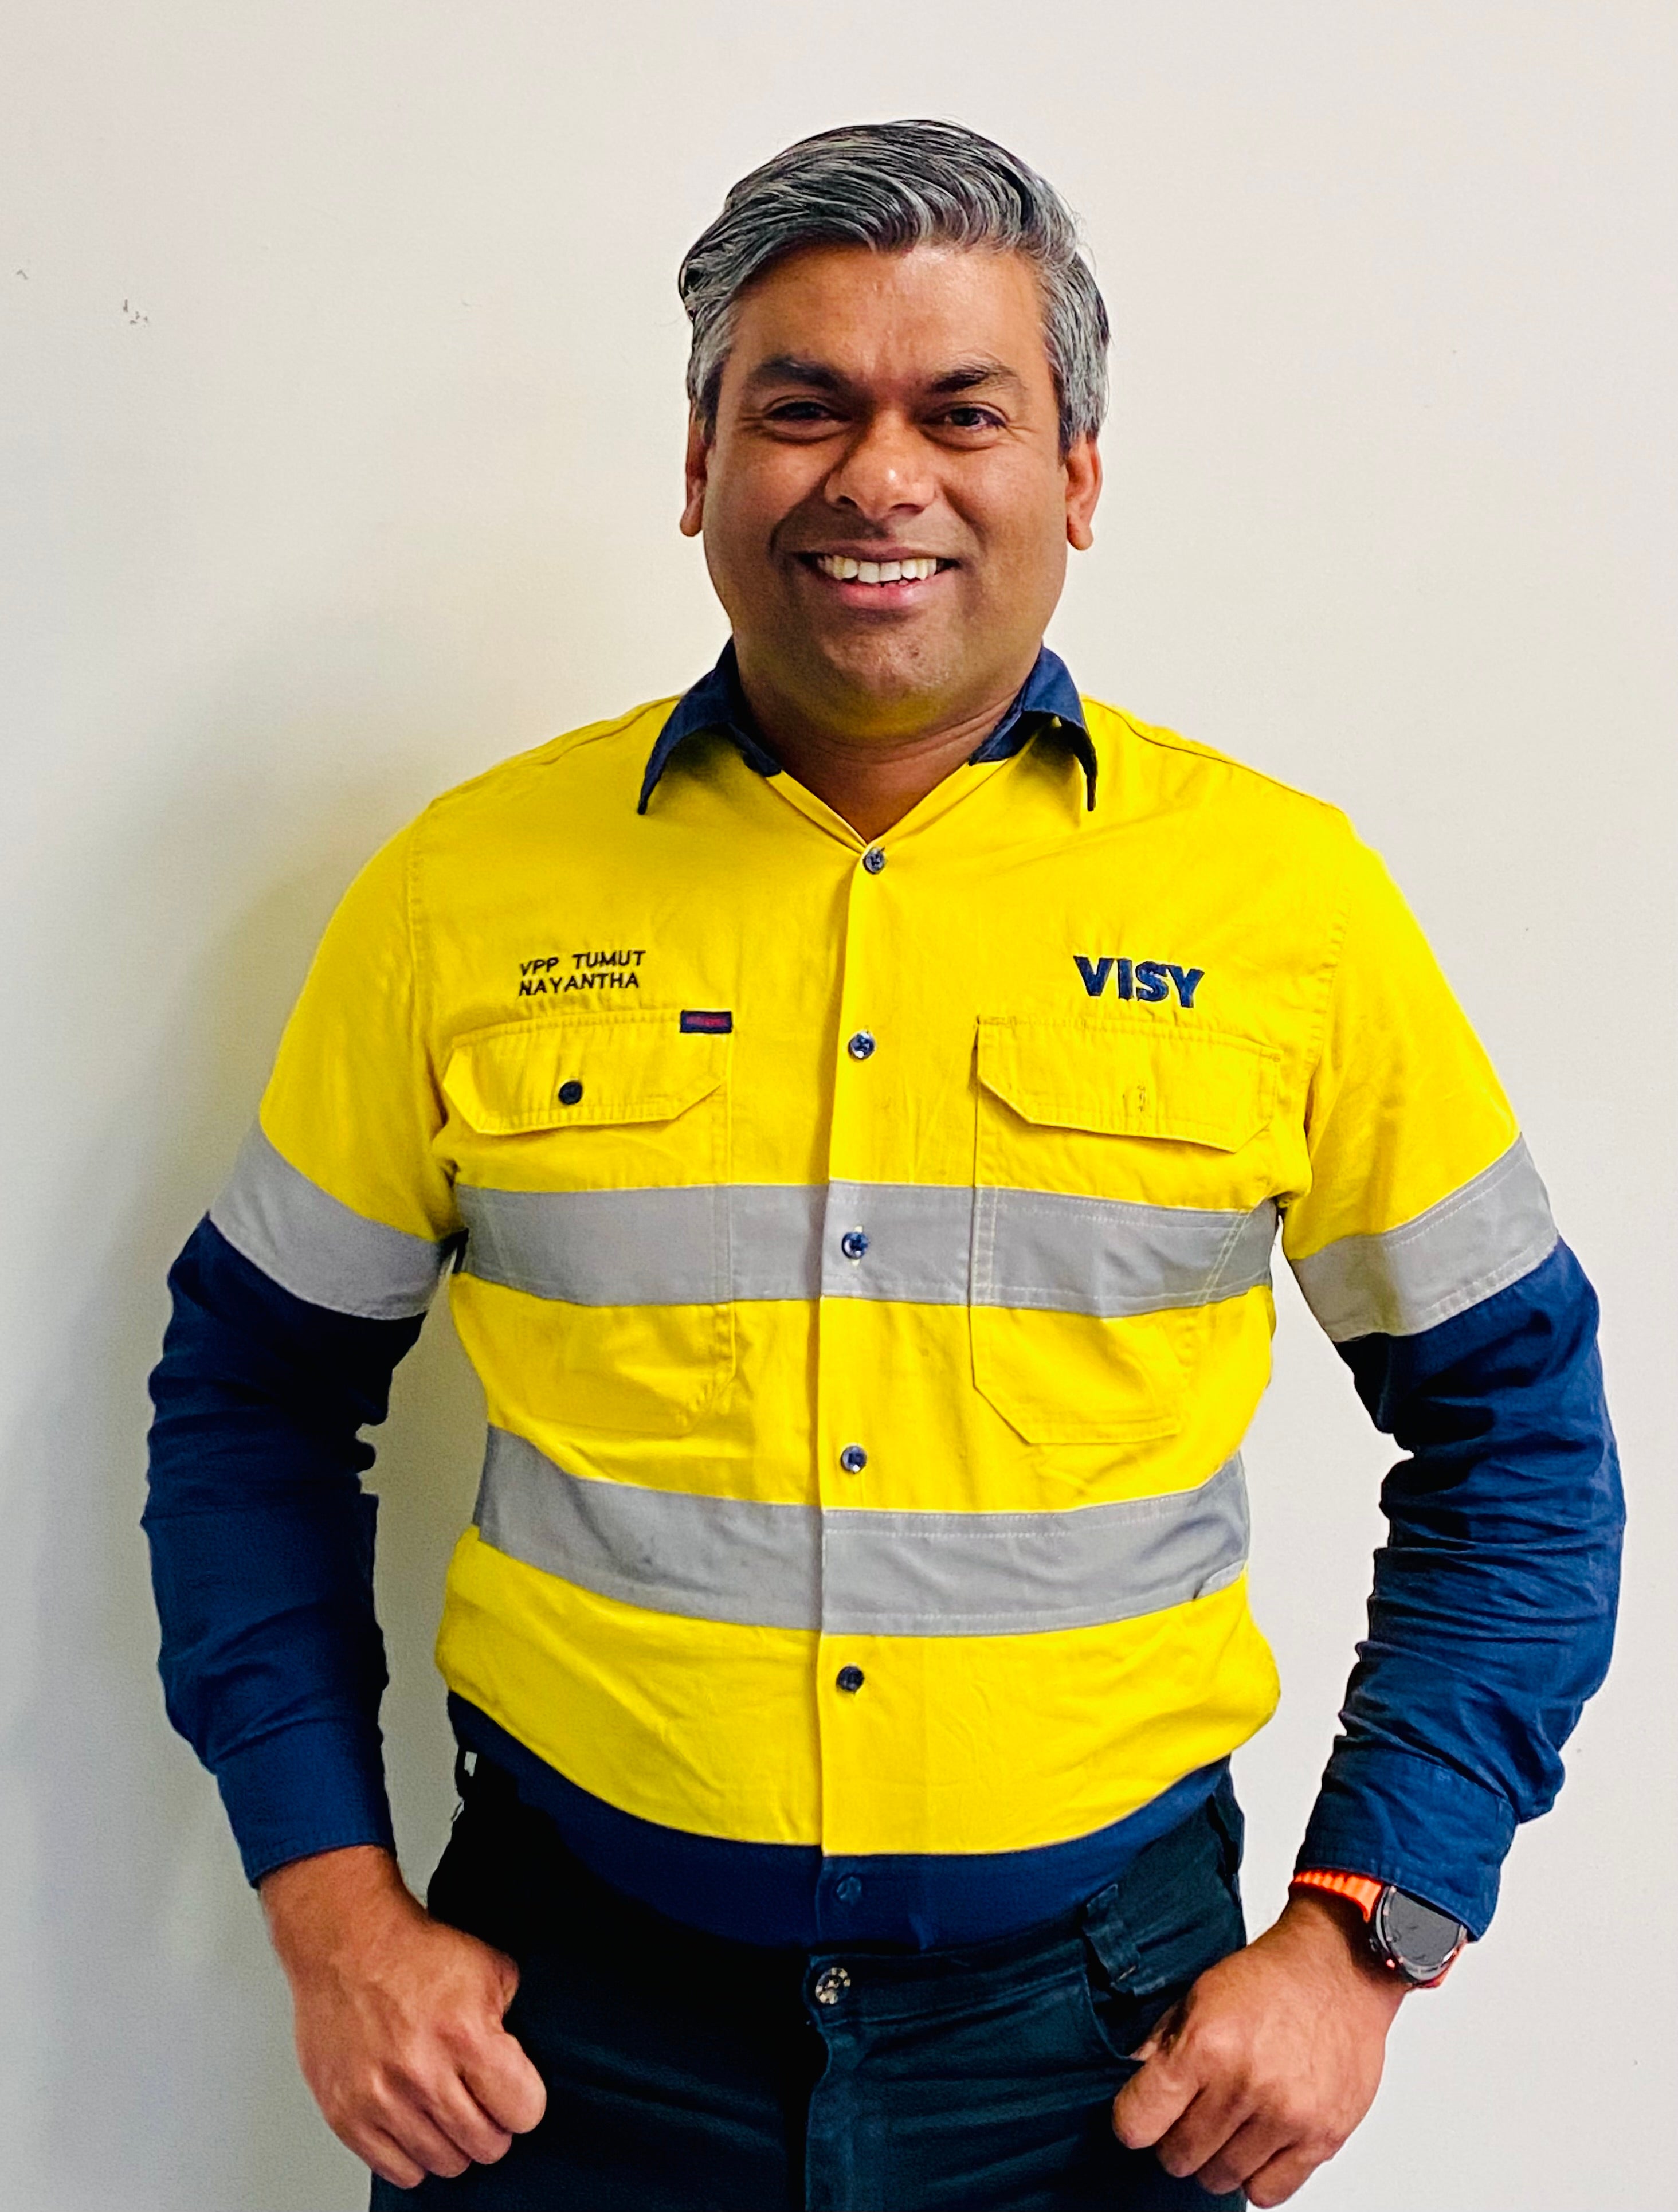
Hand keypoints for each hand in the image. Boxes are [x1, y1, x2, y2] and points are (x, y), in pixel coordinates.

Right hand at [261, 1844, 546, 2187]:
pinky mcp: (347, 2116)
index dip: (524, 2101)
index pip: (523, 2112)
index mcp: (466, 2035)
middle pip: (487, 2146)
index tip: (514, 2091)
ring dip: (453, 2142)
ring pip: (445, 2164)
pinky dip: (414, 2155)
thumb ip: (515, 2018)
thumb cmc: (416, 1954)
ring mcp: (381, 2100)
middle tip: (481, 2101)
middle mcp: (423, 2074)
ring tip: (446, 2107)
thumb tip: (522, 2065)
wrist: (347, 1944)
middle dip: (493, 2125)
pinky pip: (399, 2172)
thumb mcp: (490, 1968)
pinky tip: (415, 2122)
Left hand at [1110, 1889, 1408, 2205]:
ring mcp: (1286, 2117)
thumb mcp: (1197, 1995)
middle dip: (1175, 2139)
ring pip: (1221, 2180)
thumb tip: (1131, 2090)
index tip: (1143, 2113)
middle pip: (1178, 2158)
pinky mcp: (1322, 2138)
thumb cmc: (1268, 1979)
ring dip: (1215, 2157)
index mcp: (1204, 2046)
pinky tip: (1258, 2141)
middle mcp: (1244, 2086)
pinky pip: (1268, 2193)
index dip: (1133, 2121)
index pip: (1136, 2124)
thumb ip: (1159, 2045)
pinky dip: (1256, 2175)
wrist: (1337, 1969)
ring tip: (1227, 2122)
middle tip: (1189, 2113)